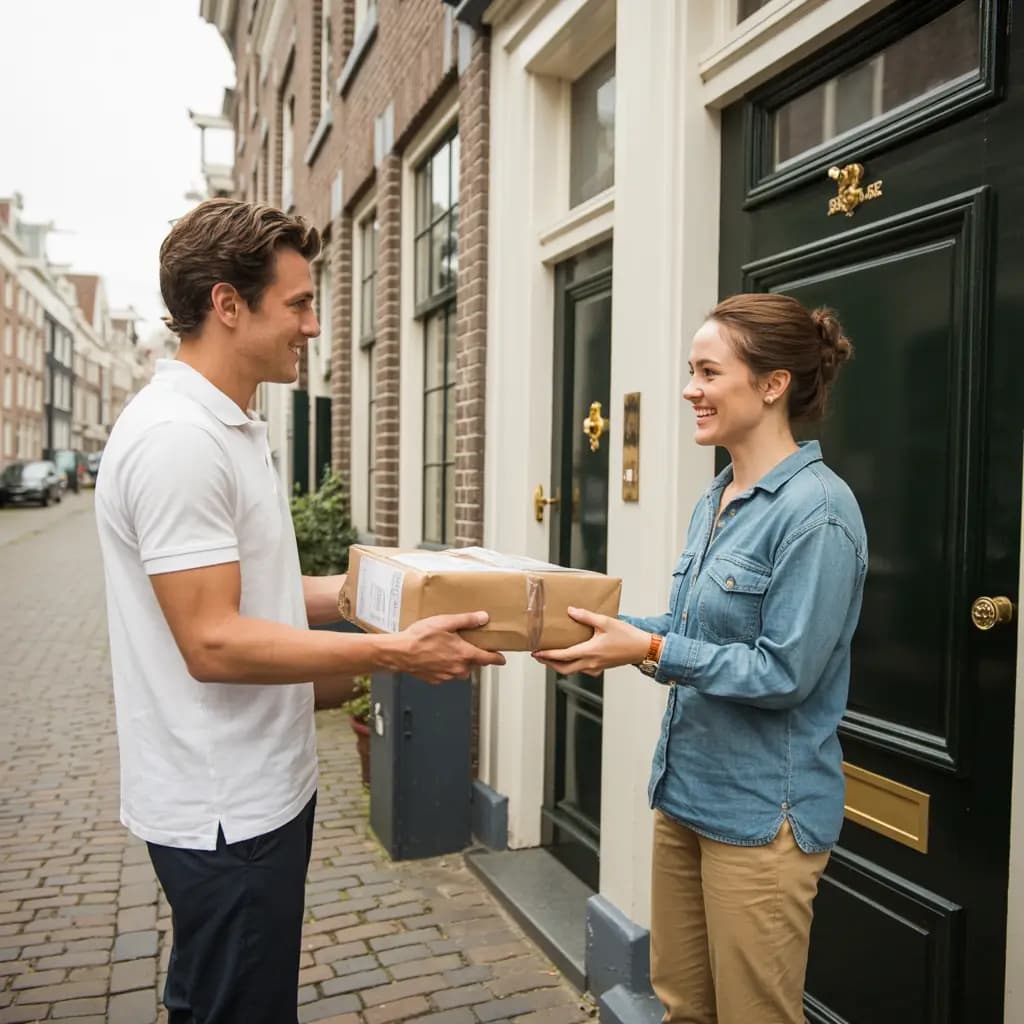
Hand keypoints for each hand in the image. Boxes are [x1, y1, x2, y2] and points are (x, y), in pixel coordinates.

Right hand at [395, 612, 505, 683]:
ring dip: (459, 662)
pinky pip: (447, 674)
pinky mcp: (436, 680)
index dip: (497, 659)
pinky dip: (445, 666)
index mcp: (464, 654)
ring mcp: (447, 676)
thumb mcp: (445, 622)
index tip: (502, 659)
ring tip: (448, 649)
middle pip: (474, 664)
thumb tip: (483, 617)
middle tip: (466, 645)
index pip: (488, 659)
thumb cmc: (419, 638)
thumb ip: (467, 620)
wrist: (399, 652)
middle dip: (473, 656)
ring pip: (460, 670)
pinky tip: (436, 656)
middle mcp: (458, 668)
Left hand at [532, 607, 650, 676]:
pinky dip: (572, 665)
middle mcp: (591, 663)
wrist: (642, 649)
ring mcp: (596, 667)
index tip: (536, 652)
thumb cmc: (627, 636)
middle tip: (538, 656)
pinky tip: (571, 657)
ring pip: (572, 671)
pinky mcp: (600, 668)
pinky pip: (582, 670)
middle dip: (549, 664)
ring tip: (551, 656)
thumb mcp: (605, 622)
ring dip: (559, 665)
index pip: (563, 657)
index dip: (547, 655)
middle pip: (564, 669)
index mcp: (590, 652)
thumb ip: (586, 617)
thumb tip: (571, 611)